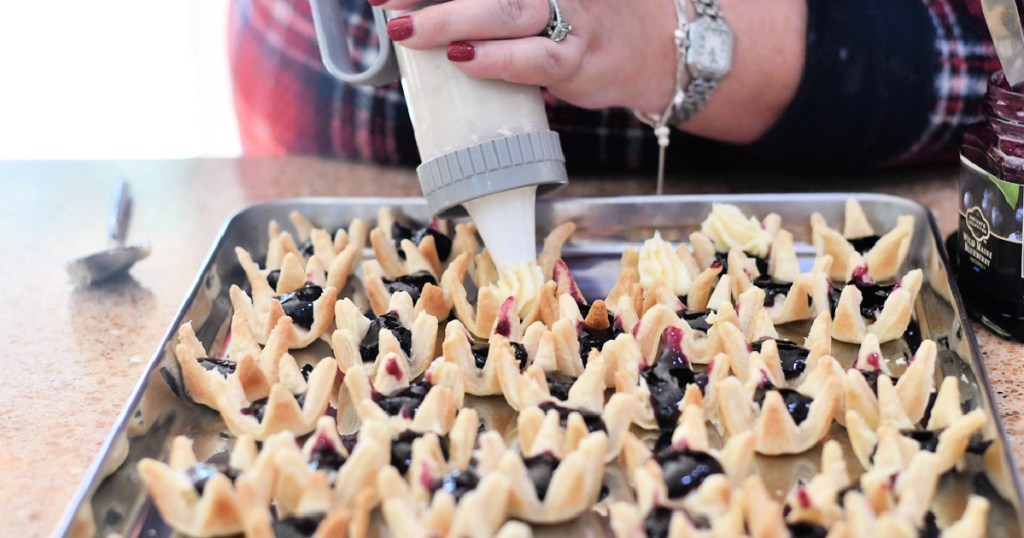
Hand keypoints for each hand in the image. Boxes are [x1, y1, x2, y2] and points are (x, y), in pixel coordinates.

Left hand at [377, 0, 806, 143]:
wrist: (664, 45)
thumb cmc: (591, 16)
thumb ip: (499, 1)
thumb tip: (430, 8)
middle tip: (387, 1)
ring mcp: (572, 13)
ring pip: (504, 8)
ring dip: (450, 21)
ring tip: (407, 29)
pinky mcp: (582, 58)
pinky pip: (537, 56)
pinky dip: (496, 59)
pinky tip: (463, 61)